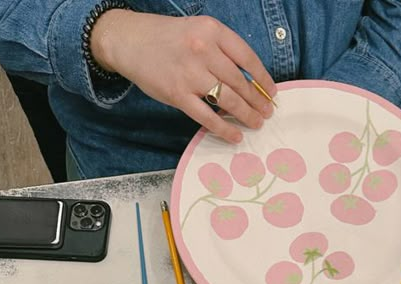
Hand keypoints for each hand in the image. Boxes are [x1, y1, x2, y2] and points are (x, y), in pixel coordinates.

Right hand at [91, 11, 276, 143]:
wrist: (129, 41)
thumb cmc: (166, 38)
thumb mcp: (197, 31)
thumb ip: (220, 50)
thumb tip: (246, 80)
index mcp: (211, 31)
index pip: (246, 56)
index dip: (263, 77)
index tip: (272, 92)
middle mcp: (203, 50)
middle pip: (239, 82)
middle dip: (257, 101)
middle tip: (267, 113)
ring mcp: (190, 74)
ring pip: (228, 99)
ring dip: (246, 115)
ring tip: (256, 123)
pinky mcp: (177, 95)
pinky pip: (207, 117)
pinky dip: (224, 129)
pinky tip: (235, 136)